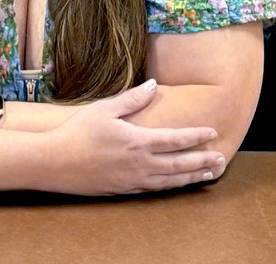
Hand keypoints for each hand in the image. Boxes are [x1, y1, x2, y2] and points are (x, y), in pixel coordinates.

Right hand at [41, 80, 225, 196]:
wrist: (53, 163)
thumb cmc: (76, 132)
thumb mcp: (104, 109)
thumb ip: (132, 99)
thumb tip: (153, 85)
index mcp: (137, 142)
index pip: (175, 140)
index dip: (196, 136)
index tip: (213, 132)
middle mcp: (139, 165)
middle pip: (179, 164)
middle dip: (202, 161)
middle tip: (221, 159)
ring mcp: (132, 181)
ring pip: (169, 181)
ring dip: (191, 177)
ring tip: (208, 175)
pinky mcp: (123, 190)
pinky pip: (154, 190)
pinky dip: (171, 187)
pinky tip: (177, 184)